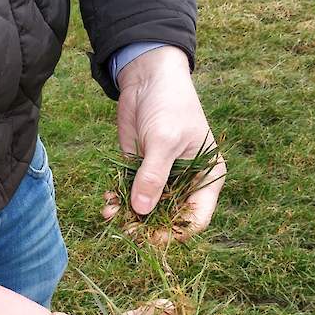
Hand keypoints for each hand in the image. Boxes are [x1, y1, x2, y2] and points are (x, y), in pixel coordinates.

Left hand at [104, 46, 226, 241]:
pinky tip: (107, 205)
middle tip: (128, 232)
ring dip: (129, 216)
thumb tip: (142, 211)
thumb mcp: (163, 140)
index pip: (197, 217)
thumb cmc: (169, 104)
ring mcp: (162, 177)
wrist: (147, 77)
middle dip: (149, 226)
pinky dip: (119, 201)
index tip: (155, 237)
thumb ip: (153, 176)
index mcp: (207, 177)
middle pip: (170, 217)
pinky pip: (130, 193)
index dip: (177, 231)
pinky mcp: (140, 169)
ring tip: (111, 216)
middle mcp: (186, 182)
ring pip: (147, 208)